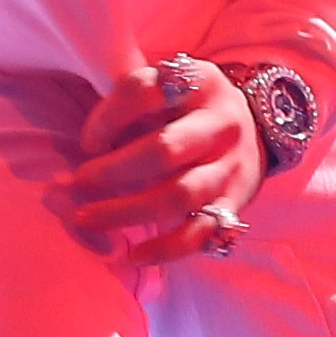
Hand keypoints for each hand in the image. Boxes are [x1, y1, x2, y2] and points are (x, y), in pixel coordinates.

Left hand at [58, 57, 260, 266]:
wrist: (257, 128)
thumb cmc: (189, 108)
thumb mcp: (168, 85)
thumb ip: (128, 101)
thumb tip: (82, 143)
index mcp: (199, 82)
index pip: (145, 91)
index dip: (108, 116)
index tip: (85, 141)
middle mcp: (221, 123)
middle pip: (165, 149)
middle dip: (114, 170)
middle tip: (78, 183)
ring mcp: (231, 166)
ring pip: (180, 194)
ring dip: (128, 210)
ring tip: (87, 218)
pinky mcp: (236, 202)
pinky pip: (200, 232)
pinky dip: (165, 248)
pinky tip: (133, 254)